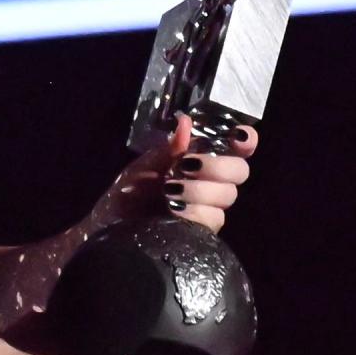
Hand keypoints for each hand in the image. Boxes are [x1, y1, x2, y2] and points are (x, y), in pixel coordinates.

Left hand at [87, 113, 257, 235]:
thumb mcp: (141, 168)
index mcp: (197, 161)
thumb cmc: (126, 195)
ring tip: (170, 191)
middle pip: (239, 171)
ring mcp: (208, 208)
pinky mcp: (203, 232)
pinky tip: (174, 209)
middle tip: (187, 166)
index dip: (245, 140)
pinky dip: (194, 210)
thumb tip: (185, 122)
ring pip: (227, 195)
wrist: (110, 229)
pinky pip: (214, 218)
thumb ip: (167, 150)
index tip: (239, 137)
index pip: (235, 149)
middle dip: (218, 166)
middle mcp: (209, 183)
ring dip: (199, 189)